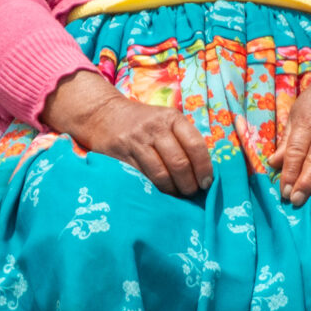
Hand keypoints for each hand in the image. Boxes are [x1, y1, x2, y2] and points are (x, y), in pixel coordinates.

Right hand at [40, 70, 213, 196]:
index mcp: (172, 118)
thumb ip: (184, 140)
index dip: (204, 168)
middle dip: (188, 184)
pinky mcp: (121, 155)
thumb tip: (204, 173)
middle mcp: (155, 128)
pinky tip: (159, 193)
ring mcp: (136, 141)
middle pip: (179, 163)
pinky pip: (142, 178)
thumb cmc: (144, 122)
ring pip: (161, 174)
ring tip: (176, 195)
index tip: (206, 183)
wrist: (104, 114)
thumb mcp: (166, 121)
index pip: (195, 145)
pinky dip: (154, 189)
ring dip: (172, 190)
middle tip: (191, 192)